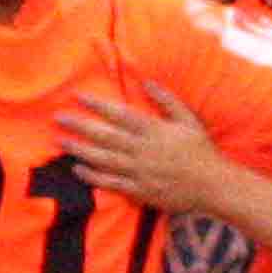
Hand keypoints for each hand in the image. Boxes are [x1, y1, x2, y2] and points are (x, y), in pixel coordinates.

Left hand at [55, 93, 230, 213]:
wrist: (213, 186)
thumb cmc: (201, 150)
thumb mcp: (188, 119)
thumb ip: (166, 99)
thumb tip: (146, 80)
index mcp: (154, 130)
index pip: (119, 114)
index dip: (96, 104)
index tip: (77, 96)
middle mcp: (143, 150)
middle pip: (105, 136)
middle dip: (80, 125)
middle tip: (59, 117)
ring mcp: (139, 172)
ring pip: (104, 159)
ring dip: (80, 149)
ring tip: (61, 140)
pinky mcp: (139, 191)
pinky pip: (111, 183)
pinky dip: (93, 177)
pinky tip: (77, 169)